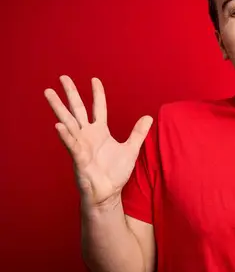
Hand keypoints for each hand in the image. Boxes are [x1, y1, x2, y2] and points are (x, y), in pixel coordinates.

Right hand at [44, 75, 152, 208]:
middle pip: (78, 109)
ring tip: (49, 93)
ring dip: (58, 108)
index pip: (98, 108)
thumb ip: (138, 133)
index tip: (94, 80)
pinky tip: (58, 126)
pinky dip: (65, 135)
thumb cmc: (115, 173)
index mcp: (100, 132)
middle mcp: (88, 135)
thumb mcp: (131, 149)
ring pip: (68, 122)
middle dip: (71, 93)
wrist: (108, 193)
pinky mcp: (78, 158)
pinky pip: (71, 144)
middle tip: (62, 77)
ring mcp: (81, 145)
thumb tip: (148, 117)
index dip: (97, 94)